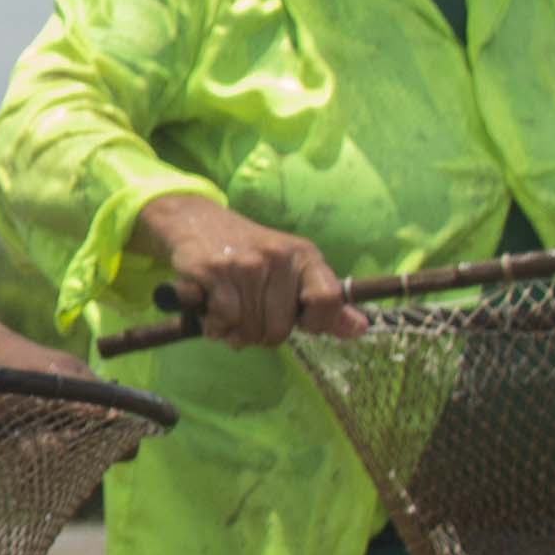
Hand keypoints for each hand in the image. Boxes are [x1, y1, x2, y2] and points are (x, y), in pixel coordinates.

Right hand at [135, 190, 361, 346]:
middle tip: (249, 317)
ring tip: (226, 313)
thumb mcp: (291, 269)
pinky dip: (214, 326)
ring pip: (249, 330)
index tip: (299, 322)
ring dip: (233, 333)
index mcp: (304, 255)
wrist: (194, 220)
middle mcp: (278, 256)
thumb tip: (360, 328)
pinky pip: (223, 321)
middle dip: (261, 335)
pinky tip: (209, 310)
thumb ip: (324, 301)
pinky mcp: (212, 271)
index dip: (316, 323)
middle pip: (280, 329)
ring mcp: (245, 263)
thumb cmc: (249, 252)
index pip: (329, 300)